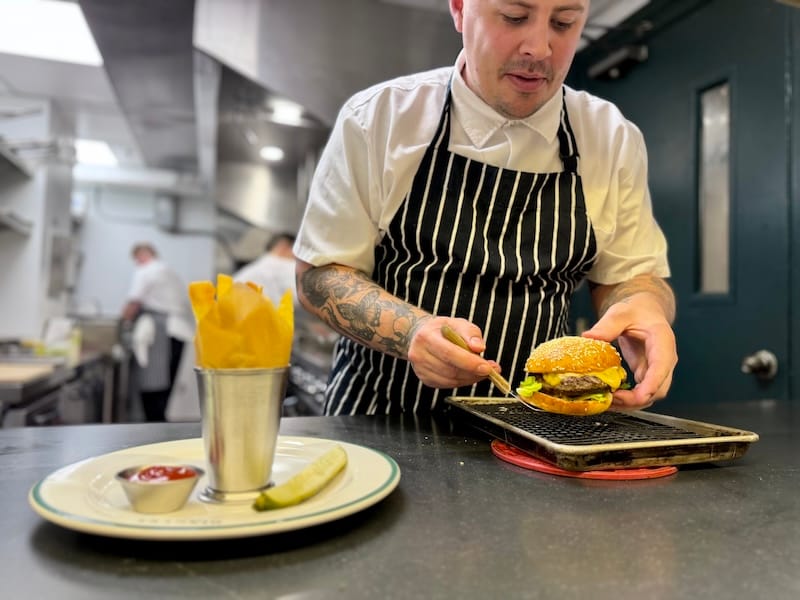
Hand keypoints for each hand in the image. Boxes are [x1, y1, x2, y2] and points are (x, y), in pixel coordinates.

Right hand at [406, 317, 498, 388]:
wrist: (421, 335)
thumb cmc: (442, 329)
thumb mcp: (458, 323)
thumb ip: (470, 333)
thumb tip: (479, 348)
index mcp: (426, 337)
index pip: (449, 353)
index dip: (470, 362)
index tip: (487, 367)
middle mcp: (419, 354)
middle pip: (450, 370)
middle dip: (473, 372)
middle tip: (489, 370)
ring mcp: (420, 369)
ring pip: (451, 380)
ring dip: (470, 378)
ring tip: (481, 371)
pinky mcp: (425, 379)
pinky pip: (448, 385)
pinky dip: (462, 381)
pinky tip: (468, 374)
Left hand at [583, 295, 676, 409]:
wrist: (644, 311)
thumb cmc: (636, 310)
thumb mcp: (621, 312)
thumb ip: (608, 325)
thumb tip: (588, 337)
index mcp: (662, 341)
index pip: (661, 367)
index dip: (652, 384)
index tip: (639, 397)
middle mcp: (664, 360)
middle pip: (658, 389)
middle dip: (636, 399)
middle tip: (611, 399)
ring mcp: (656, 370)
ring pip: (650, 396)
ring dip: (630, 403)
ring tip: (606, 401)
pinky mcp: (646, 375)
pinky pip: (640, 393)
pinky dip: (627, 399)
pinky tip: (609, 398)